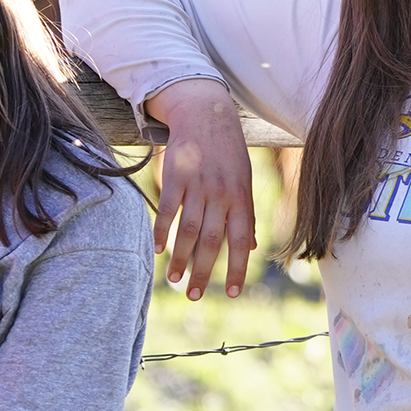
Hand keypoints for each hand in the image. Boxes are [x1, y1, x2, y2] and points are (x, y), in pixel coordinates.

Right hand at [145, 79, 256, 300]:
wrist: (207, 115)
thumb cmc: (228, 154)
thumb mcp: (244, 182)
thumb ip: (246, 215)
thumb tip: (252, 246)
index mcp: (242, 198)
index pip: (242, 241)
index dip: (237, 268)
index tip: (229, 293)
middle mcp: (221, 195)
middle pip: (213, 241)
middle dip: (203, 272)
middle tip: (193, 296)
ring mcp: (198, 186)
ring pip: (189, 230)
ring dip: (180, 258)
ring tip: (173, 279)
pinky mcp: (176, 177)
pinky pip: (168, 210)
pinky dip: (162, 231)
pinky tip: (158, 249)